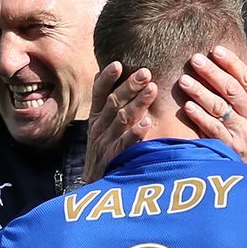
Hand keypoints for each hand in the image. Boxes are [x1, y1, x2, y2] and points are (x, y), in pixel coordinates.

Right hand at [83, 62, 157, 182]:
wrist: (94, 183)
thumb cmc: (102, 148)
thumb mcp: (97, 124)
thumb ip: (102, 101)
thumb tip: (102, 72)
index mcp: (95, 117)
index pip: (99, 93)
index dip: (107, 79)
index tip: (117, 64)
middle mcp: (98, 127)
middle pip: (113, 103)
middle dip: (129, 87)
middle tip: (145, 73)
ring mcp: (105, 143)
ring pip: (122, 120)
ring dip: (137, 104)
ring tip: (152, 89)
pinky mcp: (114, 158)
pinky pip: (125, 144)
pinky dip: (136, 133)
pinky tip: (147, 123)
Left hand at [178, 46, 246, 169]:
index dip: (232, 63)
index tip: (216, 49)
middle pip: (231, 89)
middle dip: (212, 72)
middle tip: (194, 59)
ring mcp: (243, 133)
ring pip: (219, 107)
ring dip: (200, 92)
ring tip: (184, 80)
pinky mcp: (230, 148)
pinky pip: (213, 129)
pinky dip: (200, 116)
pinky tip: (187, 106)